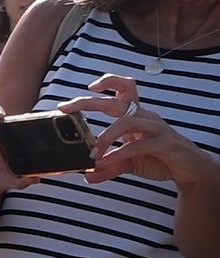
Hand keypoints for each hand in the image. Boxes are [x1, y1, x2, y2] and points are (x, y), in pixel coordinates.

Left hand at [71, 76, 219, 188]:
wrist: (190, 168)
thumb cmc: (159, 158)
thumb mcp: (129, 163)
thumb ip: (109, 167)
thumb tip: (88, 176)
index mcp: (137, 116)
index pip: (125, 88)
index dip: (108, 82)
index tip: (88, 87)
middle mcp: (146, 117)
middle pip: (117, 101)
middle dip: (89, 102)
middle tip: (67, 108)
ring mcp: (156, 129)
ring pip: (127, 121)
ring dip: (105, 136)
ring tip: (92, 153)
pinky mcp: (165, 143)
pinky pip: (140, 144)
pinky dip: (120, 153)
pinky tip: (107, 162)